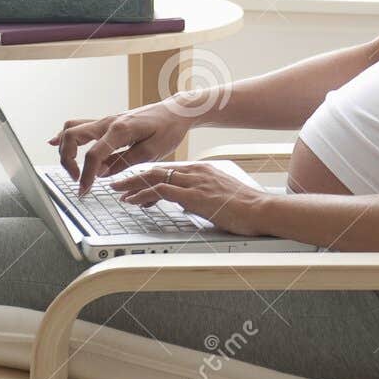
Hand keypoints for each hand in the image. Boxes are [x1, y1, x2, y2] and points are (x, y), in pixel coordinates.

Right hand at [50, 102, 192, 193]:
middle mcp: (108, 122)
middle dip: (68, 161)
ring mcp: (106, 120)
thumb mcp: (153, 151)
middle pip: (72, 136)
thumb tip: (102, 173)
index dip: (85, 175)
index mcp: (121, 130)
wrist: (177, 111)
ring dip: (65, 149)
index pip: (93, 154)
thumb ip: (125, 162)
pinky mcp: (107, 123)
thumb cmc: (169, 129)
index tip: (84, 191)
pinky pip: (80, 126)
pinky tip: (55, 143)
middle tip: (78, 180)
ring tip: (71, 169)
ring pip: (72, 128)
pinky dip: (66, 136)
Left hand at [112, 162, 271, 237]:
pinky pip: (161, 191)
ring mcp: (194, 182)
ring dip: (132, 184)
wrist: (261, 209)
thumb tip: (187, 205)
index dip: (149, 176)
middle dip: (134, 175)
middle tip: (117, 181)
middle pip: (157, 169)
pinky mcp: (193, 195)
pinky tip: (132, 200)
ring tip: (117, 190)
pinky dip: (142, 194)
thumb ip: (201, 198)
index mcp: (203, 171)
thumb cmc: (246, 207)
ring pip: (154, 177)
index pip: (169, 170)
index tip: (136, 183)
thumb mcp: (219, 198)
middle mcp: (196, 172)